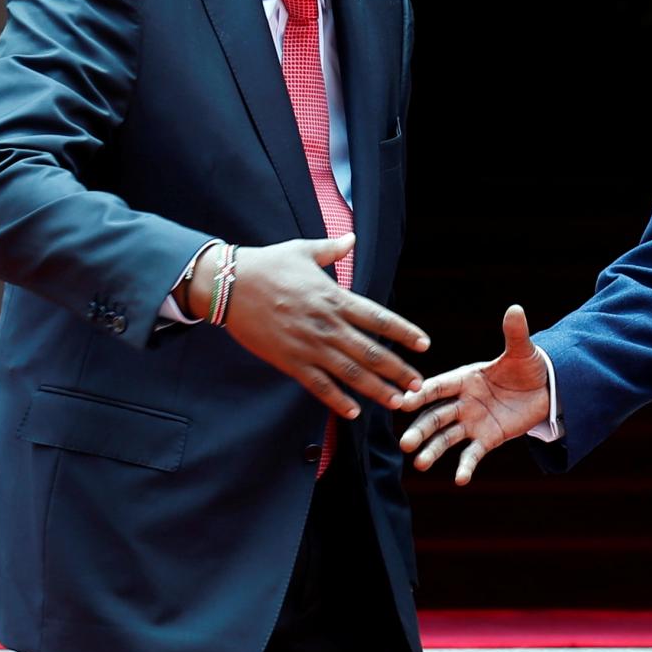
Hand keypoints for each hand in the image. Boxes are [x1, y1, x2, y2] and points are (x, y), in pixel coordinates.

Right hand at [191, 236, 427, 417]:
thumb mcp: (303, 251)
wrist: (228, 285)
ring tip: (396, 401)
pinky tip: (353, 412)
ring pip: (350, 374)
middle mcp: (328, 325)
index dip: (404, 332)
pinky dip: (337, 400)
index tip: (424, 345)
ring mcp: (309, 346)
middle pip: (371, 352)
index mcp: (335, 298)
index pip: (379, 318)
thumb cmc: (267, 265)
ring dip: (376, 389)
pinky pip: (318, 385)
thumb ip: (332, 250)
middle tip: (418, 386)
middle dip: (398, 370)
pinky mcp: (289, 361)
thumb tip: (351, 238)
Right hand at [398, 305, 550, 484]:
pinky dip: (466, 466)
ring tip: (419, 463)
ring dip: (433, 450)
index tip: (402, 402)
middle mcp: (463, 402)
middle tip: (404, 443)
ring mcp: (473, 422)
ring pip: (447, 437)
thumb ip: (515, 333)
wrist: (544, 391)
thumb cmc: (527, 367)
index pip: (438, 386)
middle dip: (420, 430)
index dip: (421, 394)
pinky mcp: (486, 439)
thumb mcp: (522, 351)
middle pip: (436, 416)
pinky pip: (473, 454)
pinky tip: (459, 480)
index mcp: (465, 378)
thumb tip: (516, 309)